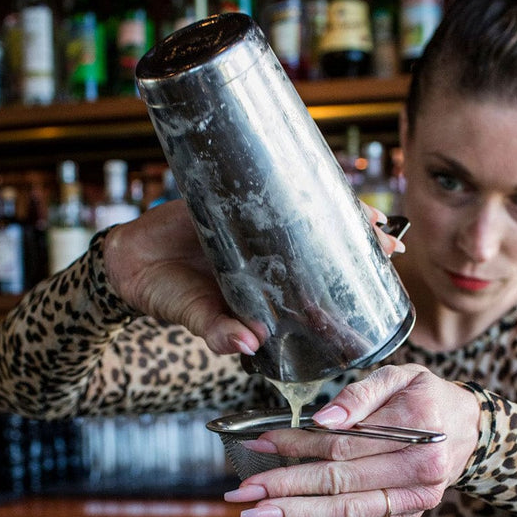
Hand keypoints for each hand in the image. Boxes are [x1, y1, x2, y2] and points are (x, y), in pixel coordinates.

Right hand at [102, 200, 405, 356]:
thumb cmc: (166, 296)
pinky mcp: (236, 199)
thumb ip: (217, 331)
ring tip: (370, 212)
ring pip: (308, 214)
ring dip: (340, 210)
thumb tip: (246, 342)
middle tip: (387, 236)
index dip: (354, 278)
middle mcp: (272, 258)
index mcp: (270, 288)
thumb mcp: (195, 317)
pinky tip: (325, 174)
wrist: (128, 262)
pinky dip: (300, 179)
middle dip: (359, 240)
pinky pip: (274, 185)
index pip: (322, 283)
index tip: (384, 269)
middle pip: (326, 246)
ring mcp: (257, 227)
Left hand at [222, 364, 480, 516]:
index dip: (297, 446)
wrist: (468, 429)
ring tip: (256, 514)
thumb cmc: (427, 397)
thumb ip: (361, 393)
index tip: (260, 443)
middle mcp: (420, 471)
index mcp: (418, 429)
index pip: (344, 444)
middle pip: (341, 484)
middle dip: (286, 489)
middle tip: (243, 494)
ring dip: (297, 515)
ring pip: (348, 513)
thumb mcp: (400, 375)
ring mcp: (415, 500)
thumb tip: (324, 420)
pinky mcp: (408, 516)